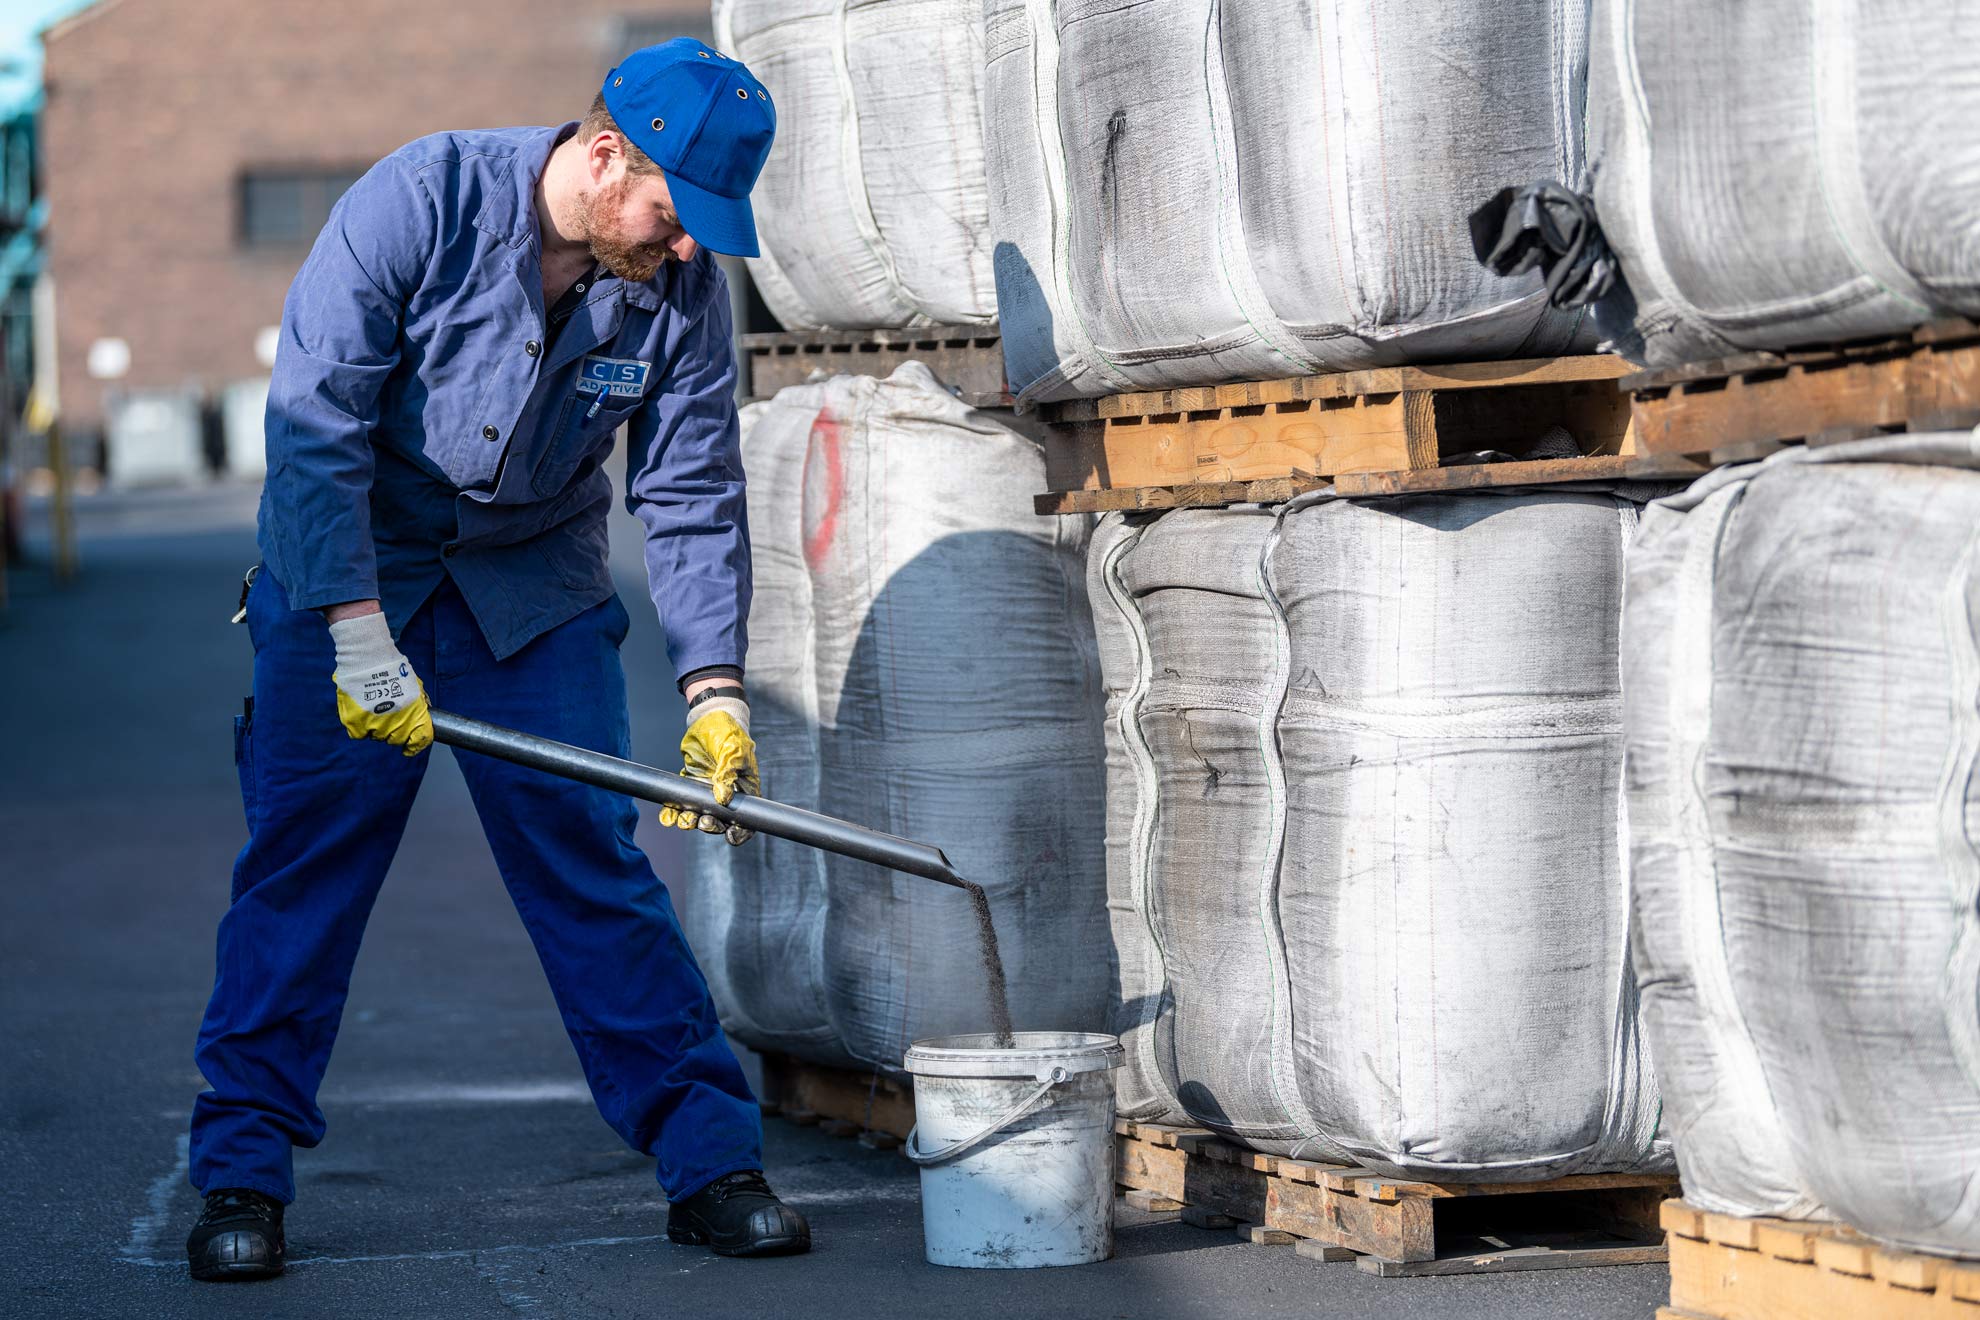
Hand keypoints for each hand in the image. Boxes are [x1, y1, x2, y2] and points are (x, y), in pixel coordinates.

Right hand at [328, 610, 431, 755]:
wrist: (368, 657)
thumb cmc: (392, 667)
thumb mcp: (415, 685)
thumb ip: (419, 703)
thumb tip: (423, 714)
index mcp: (414, 714)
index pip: (420, 740)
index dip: (416, 744)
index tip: (411, 746)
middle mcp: (396, 722)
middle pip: (397, 739)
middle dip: (396, 733)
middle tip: (390, 720)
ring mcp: (374, 723)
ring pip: (378, 737)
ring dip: (377, 728)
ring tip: (375, 711)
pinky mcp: (355, 722)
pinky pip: (359, 734)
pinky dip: (361, 727)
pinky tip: (362, 715)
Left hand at [661, 695, 757, 844]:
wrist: (707, 718)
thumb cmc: (728, 732)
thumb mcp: (733, 749)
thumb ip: (728, 773)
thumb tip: (723, 799)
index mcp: (745, 790)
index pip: (747, 818)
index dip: (741, 831)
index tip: (731, 833)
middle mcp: (726, 795)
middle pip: (721, 822)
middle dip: (711, 826)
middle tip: (702, 821)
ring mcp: (707, 792)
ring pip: (699, 816)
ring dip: (690, 822)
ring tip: (684, 819)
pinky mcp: (690, 786)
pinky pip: (681, 804)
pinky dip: (673, 813)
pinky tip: (668, 816)